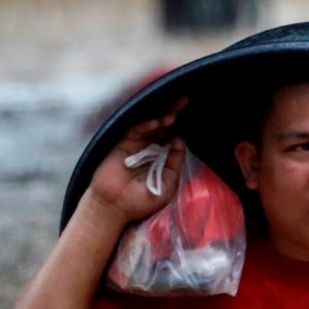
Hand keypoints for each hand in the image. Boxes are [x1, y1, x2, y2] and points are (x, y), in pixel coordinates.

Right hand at [88, 97, 188, 221]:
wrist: (115, 208)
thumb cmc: (141, 201)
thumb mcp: (167, 184)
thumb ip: (175, 163)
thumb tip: (180, 140)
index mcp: (161, 157)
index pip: (172, 136)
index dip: (181, 126)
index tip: (192, 114)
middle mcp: (149, 147)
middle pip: (163, 125)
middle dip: (173, 112)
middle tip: (184, 100)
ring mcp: (135, 144)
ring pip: (150, 125)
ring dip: (162, 117)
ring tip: (173, 114)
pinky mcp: (122, 143)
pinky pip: (135, 130)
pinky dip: (146, 124)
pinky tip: (157, 122)